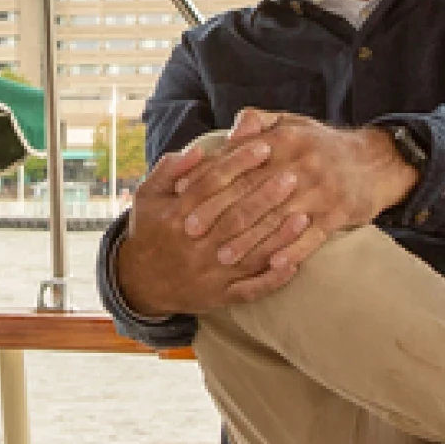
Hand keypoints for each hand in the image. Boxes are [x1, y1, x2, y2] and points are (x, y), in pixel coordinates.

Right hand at [113, 137, 323, 318]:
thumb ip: (169, 170)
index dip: (238, 163)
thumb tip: (197, 149)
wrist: (140, 283)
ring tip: (303, 216)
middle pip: (235, 217)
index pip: (212, 184)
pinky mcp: (219, 296)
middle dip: (265, 196)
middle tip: (292, 176)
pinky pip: (249, 290)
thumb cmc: (149, 231)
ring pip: (248, 254)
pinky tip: (293, 265)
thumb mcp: (147, 195)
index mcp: (176, 216)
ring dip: (278, 237)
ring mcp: (208, 273)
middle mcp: (194, 245)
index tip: (263, 146)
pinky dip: (272, 280)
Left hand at [202, 110, 419, 252]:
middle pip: (253, 193)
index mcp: (284, 140)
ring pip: (278, 219)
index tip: (182, 197)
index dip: (208, 181)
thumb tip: (230, 131)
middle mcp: (301, 164)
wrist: (374, 161)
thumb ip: (257, 122)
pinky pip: (313, 236)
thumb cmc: (320, 144)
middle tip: (191, 232)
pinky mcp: (339, 213)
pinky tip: (274, 265)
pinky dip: (294, 251)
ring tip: (223, 257)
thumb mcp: (290, 123)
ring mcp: (321, 190)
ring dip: (249, 240)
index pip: (239, 163)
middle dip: (219, 214)